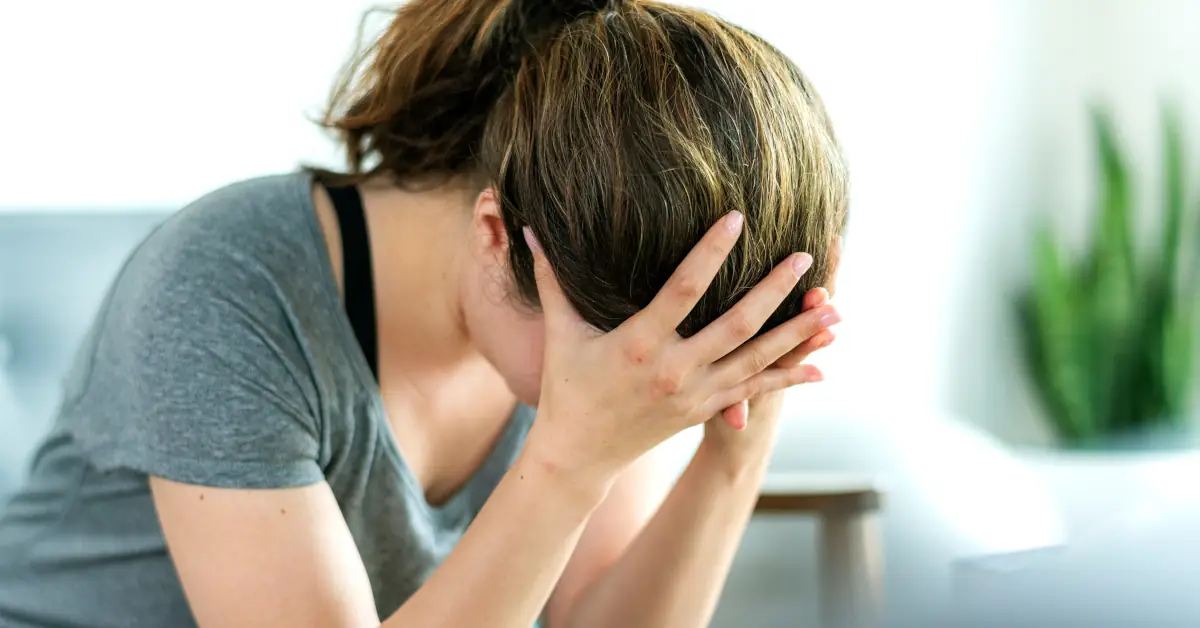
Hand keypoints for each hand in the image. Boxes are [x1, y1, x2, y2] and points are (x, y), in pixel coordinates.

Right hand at [521, 212, 834, 484]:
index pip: (684, 289)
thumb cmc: (568, 387)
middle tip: (806, 257)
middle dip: (775, 290)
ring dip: (798, 333)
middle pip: (737, 324)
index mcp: (639, 343)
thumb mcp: (560, 332)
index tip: (739, 218)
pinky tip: (823, 365)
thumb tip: (530, 229)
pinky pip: (756, 390)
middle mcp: (674, 370)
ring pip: (758, 359)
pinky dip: (790, 377)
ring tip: (834, 308)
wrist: (580, 456)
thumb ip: (551, 279)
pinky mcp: (706, 410)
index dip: (712, 252)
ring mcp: (695, 394)